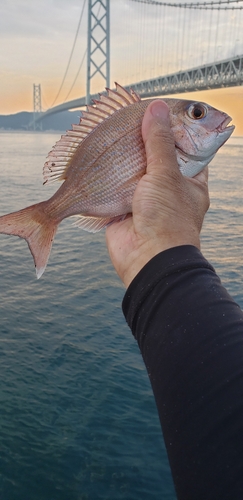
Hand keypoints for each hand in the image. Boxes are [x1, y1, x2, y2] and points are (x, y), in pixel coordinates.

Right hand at [106, 100, 209, 287]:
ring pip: (135, 171)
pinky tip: (101, 158)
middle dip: (146, 141)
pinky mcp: (124, 208)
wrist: (146, 260)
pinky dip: (109, 176)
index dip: (179, 129)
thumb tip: (154, 108)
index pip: (189, 147)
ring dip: (126, 157)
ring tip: (116, 132)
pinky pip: (116, 187)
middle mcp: (169, 189)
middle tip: (135, 118)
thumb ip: (158, 141)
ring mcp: (146, 199)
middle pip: (158, 157)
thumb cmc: (167, 220)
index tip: (165, 111)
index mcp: (191, 180)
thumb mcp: (166, 174)